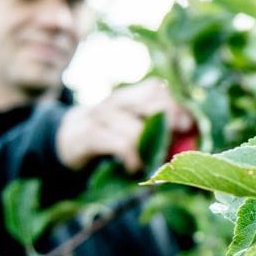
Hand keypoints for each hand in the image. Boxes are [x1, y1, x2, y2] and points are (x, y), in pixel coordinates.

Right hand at [54, 79, 193, 173]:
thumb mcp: (130, 127)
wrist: (65, 142)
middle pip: (152, 101)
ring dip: (150, 151)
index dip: (175, 106)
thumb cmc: (108, 137)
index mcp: (128, 96)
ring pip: (138, 129)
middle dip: (168, 125)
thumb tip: (190, 138)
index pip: (156, 88)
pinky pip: (119, 144)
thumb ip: (156, 129)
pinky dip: (132, 158)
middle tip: (170, 146)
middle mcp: (115, 101)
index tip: (186, 127)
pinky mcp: (87, 135)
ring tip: (151, 164)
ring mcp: (99, 116)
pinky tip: (133, 167)